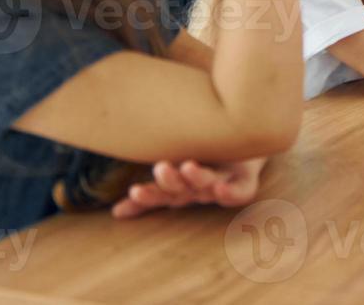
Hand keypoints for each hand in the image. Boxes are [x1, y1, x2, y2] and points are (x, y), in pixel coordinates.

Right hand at [110, 157, 265, 219]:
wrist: (246, 151)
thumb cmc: (205, 166)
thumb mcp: (173, 177)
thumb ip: (148, 196)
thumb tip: (116, 213)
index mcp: (181, 190)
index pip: (160, 193)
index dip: (148, 196)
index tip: (134, 191)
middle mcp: (199, 190)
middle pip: (182, 188)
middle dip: (171, 180)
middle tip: (161, 167)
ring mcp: (222, 185)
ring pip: (207, 185)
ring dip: (197, 178)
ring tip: (187, 166)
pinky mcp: (245, 183)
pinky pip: (239, 193)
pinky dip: (230, 194)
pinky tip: (220, 190)